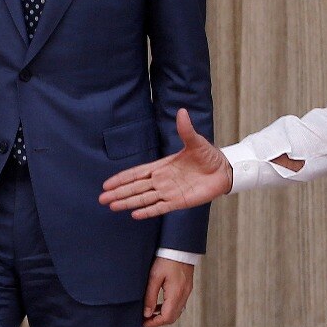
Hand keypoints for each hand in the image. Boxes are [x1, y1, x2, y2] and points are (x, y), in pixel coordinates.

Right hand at [99, 108, 230, 218]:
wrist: (224, 170)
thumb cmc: (209, 155)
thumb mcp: (196, 141)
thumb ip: (186, 129)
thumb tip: (182, 111)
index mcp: (162, 166)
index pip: (137, 173)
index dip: (122, 178)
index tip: (107, 184)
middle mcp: (162, 181)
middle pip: (136, 188)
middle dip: (119, 193)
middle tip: (102, 199)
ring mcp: (169, 192)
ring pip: (144, 199)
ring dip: (128, 202)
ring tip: (112, 206)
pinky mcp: (179, 202)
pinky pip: (160, 208)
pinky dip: (148, 211)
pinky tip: (135, 215)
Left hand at [142, 257, 193, 326]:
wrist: (180, 246)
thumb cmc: (167, 258)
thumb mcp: (154, 276)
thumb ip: (150, 296)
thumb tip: (147, 312)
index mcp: (176, 293)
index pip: (167, 317)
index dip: (154, 323)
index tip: (144, 322)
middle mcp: (184, 294)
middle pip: (173, 317)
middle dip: (159, 321)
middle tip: (146, 319)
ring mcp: (187, 291)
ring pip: (177, 312)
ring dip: (164, 315)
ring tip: (151, 312)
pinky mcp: (187, 287)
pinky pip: (179, 304)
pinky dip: (170, 307)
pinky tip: (160, 303)